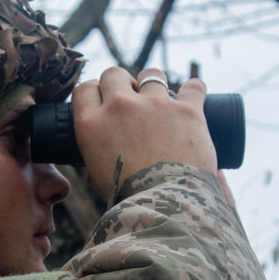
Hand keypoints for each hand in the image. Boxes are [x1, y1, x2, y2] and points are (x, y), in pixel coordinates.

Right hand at [70, 67, 217, 195]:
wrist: (166, 205)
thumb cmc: (129, 199)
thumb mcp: (100, 180)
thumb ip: (97, 167)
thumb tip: (98, 171)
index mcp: (91, 124)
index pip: (84, 89)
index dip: (94, 92)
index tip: (103, 100)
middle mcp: (119, 107)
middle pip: (114, 74)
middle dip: (121, 83)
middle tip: (131, 100)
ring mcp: (154, 104)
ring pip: (151, 74)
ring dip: (154, 83)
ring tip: (161, 99)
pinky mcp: (186, 109)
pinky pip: (194, 86)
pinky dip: (194, 90)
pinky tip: (194, 96)